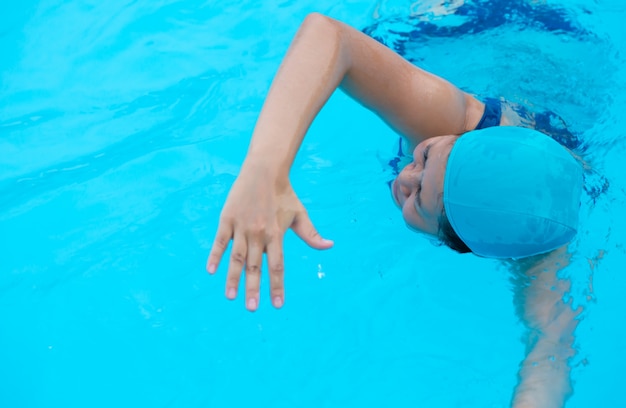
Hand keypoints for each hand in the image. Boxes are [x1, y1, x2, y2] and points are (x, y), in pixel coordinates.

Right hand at [206, 164, 332, 310]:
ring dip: (233, 278)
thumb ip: (311, 234)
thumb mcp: (300, 214)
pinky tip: (210, 270)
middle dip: (253, 289)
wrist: (264, 171)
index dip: (277, 286)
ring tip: (231, 297)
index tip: (277, 305)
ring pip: (236, 258)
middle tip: (252, 308)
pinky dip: (215, 255)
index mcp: (277, 234)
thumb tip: (330, 246)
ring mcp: (241, 227)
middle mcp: (259, 233)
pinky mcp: (227, 219)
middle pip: (255, 266)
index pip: (277, 266)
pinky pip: (220, 241)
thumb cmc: (284, 194)